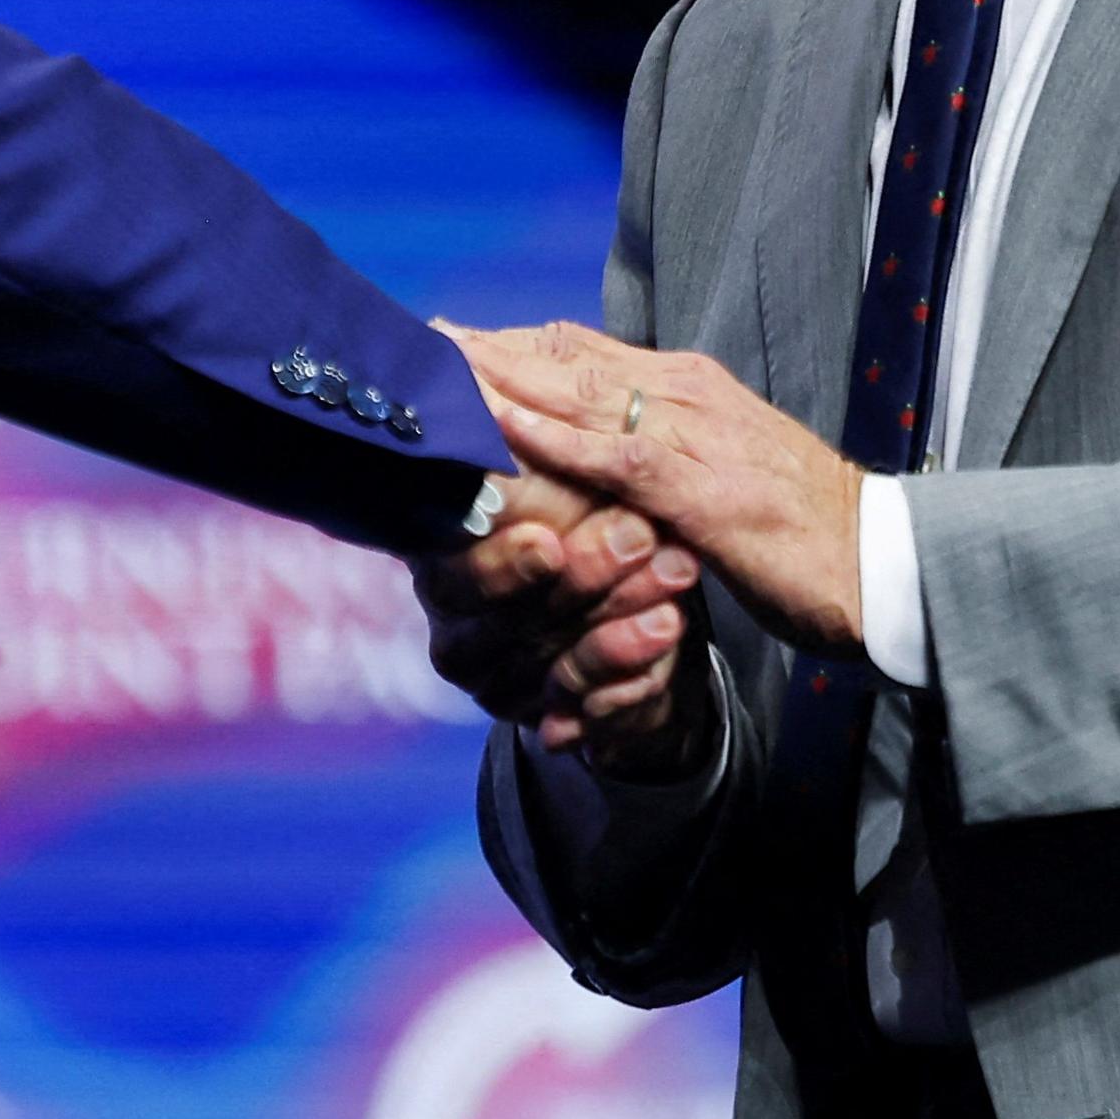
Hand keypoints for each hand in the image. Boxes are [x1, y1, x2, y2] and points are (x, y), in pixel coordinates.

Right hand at [410, 467, 705, 777]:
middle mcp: (462, 635)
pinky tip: (669, 631)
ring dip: (619, 624)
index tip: (549, 544)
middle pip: (507, 623)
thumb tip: (510, 400)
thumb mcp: (561, 488)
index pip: (455, 574)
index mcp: (443, 571)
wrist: (622, 620)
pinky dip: (636, 671)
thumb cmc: (579, 524)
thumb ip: (537, 460)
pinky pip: (596, 708)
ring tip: (676, 583)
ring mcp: (506, 683)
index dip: (500, 564)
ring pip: (558, 666)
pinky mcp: (557, 718)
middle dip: (581, 579)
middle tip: (639, 539)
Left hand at [450, 323, 867, 658]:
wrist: (885, 565)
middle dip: (491, 349)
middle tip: (420, 339)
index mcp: (691, 388)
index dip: (512, 345)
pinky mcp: (705, 491)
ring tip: (439, 367)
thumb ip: (661, 453)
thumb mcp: (720, 474)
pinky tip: (505, 426)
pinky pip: (614, 455)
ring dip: (504, 379)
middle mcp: (688, 394)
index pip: (582, 351)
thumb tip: (598, 452)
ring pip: (580, 392)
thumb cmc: (803, 529)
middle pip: (567, 357)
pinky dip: (553, 436)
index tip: (451, 341)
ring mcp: (698, 437)